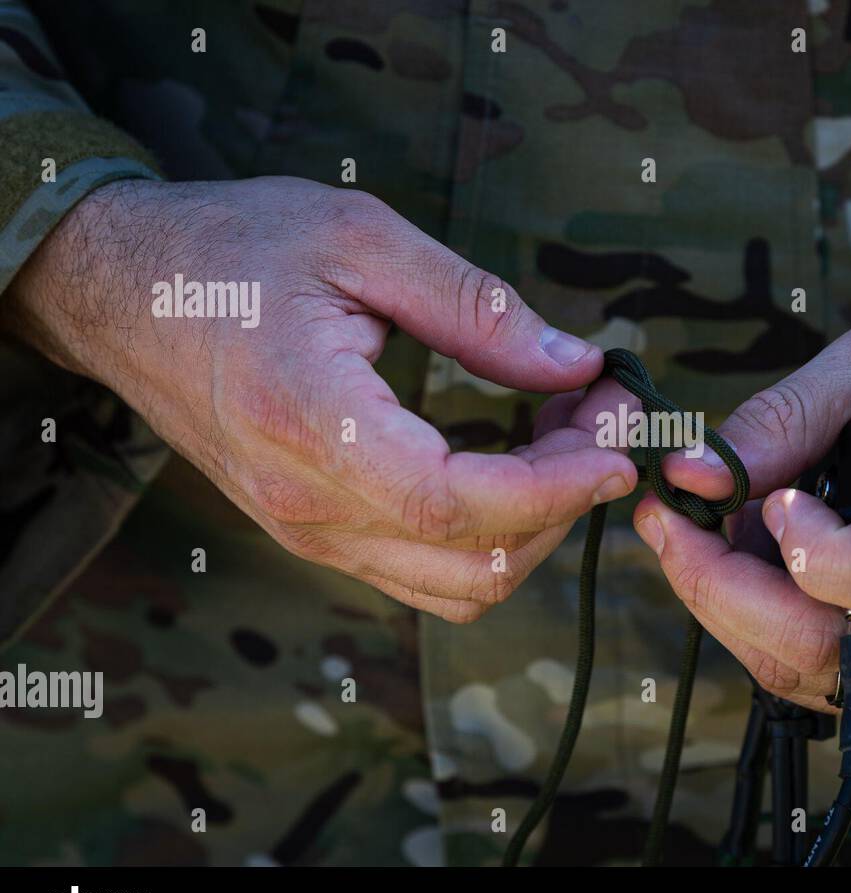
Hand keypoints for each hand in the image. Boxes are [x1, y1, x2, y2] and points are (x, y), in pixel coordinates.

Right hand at [1, 177, 635, 621]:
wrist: (124, 294)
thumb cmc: (234, 249)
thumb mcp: (360, 240)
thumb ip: (475, 309)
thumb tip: (575, 364)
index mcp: (312, 424)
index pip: (455, 504)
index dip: (556, 489)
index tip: (619, 447)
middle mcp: (308, 503)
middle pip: (474, 564)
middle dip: (565, 501)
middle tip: (603, 414)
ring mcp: (309, 531)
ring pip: (457, 587)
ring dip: (535, 526)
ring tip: (566, 436)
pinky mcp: (316, 532)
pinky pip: (424, 572)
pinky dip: (491, 534)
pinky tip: (513, 459)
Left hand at [632, 321, 850, 718]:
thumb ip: (784, 421)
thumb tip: (691, 472)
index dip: (817, 552)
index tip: (772, 502)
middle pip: (826, 647)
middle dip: (721, 585)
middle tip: (667, 518)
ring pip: (800, 671)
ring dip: (724, 604)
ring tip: (691, 532)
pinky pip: (807, 676)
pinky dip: (752, 625)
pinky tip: (735, 568)